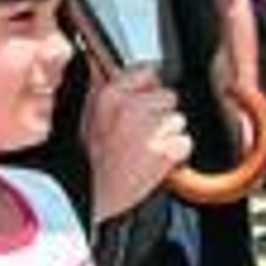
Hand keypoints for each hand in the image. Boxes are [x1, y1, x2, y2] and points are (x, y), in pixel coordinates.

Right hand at [83, 66, 193, 222]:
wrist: (81, 198)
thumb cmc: (83, 162)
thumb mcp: (85, 115)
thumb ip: (104, 90)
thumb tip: (109, 68)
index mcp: (109, 95)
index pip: (148, 71)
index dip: (149, 89)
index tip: (145, 101)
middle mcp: (130, 108)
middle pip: (168, 96)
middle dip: (160, 113)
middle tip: (141, 133)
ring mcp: (149, 129)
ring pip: (178, 120)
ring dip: (168, 135)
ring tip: (144, 150)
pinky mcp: (163, 153)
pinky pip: (184, 144)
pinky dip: (175, 155)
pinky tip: (156, 162)